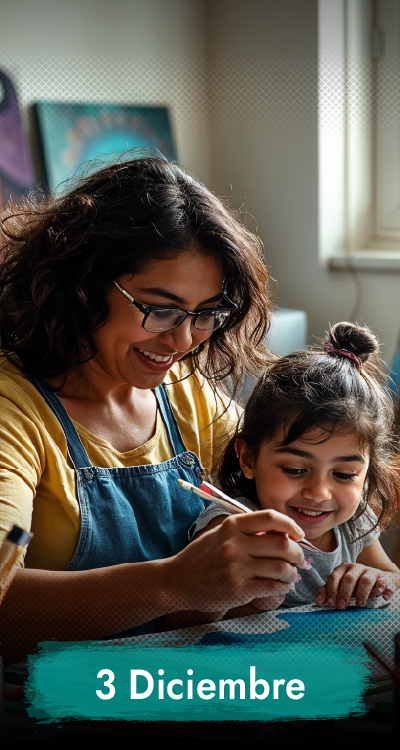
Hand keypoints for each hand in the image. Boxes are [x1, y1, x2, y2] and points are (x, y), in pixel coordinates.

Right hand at [164, 510, 305, 613]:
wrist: (177, 581)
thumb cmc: (201, 557)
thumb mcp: (220, 534)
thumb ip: (246, 531)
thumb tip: (282, 534)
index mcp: (232, 526)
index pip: (270, 517)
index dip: (291, 525)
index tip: (298, 534)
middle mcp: (234, 544)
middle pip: (282, 544)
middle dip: (297, 553)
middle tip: (299, 560)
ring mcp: (236, 568)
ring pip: (281, 568)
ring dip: (292, 573)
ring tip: (292, 575)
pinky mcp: (238, 590)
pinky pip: (272, 587)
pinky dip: (282, 587)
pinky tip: (281, 586)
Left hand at [316, 563, 397, 608]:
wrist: (376, 580)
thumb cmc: (354, 585)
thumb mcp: (340, 587)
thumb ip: (329, 592)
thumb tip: (319, 602)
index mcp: (342, 568)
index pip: (333, 577)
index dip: (331, 591)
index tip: (330, 604)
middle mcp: (355, 567)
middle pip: (348, 579)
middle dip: (344, 593)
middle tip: (341, 607)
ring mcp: (369, 571)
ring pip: (365, 580)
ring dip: (361, 594)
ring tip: (359, 605)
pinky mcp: (381, 577)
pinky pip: (382, 583)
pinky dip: (380, 589)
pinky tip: (378, 596)